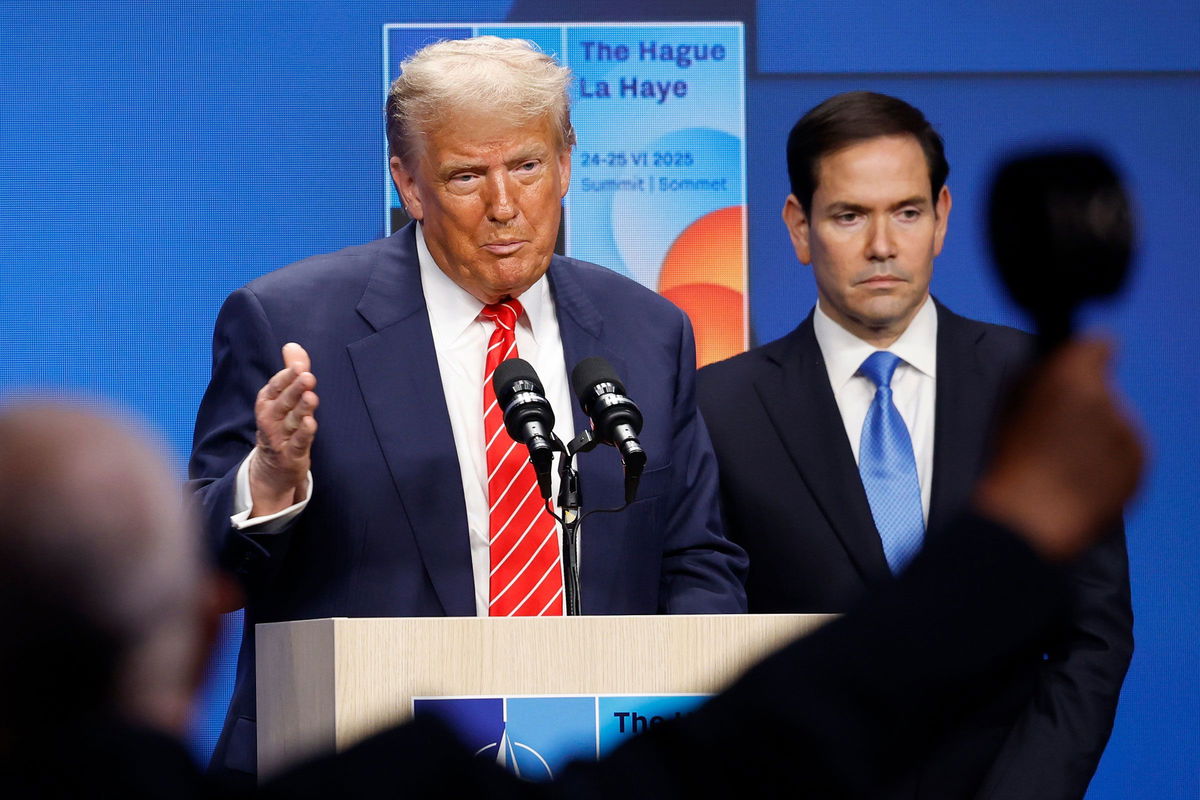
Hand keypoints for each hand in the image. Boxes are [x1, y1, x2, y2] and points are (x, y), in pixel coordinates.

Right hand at [249, 342, 317, 516]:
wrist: (272, 467)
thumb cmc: (282, 424)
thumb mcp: (285, 398)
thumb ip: (291, 372)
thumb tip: (292, 345)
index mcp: (267, 403)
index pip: (275, 387)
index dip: (286, 377)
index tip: (298, 366)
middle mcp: (270, 419)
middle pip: (283, 402)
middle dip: (295, 389)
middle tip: (307, 376)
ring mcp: (279, 438)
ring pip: (291, 421)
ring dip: (301, 409)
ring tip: (311, 397)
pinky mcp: (291, 454)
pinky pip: (297, 442)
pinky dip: (303, 434)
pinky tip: (310, 423)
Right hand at [974, 339, 1143, 560]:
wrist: (1029, 518)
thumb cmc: (1010, 463)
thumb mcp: (1010, 407)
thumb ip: (1041, 376)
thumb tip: (1058, 364)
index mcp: (1070, 377)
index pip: (1096, 345)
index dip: (1084, 359)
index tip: (1074, 373)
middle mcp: (1106, 398)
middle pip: (1105, 390)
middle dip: (1087, 405)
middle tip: (1058, 434)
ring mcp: (1127, 432)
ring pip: (1117, 422)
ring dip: (1099, 436)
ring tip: (1067, 463)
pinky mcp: (1139, 462)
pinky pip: (1127, 452)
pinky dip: (1110, 462)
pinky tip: (1082, 477)